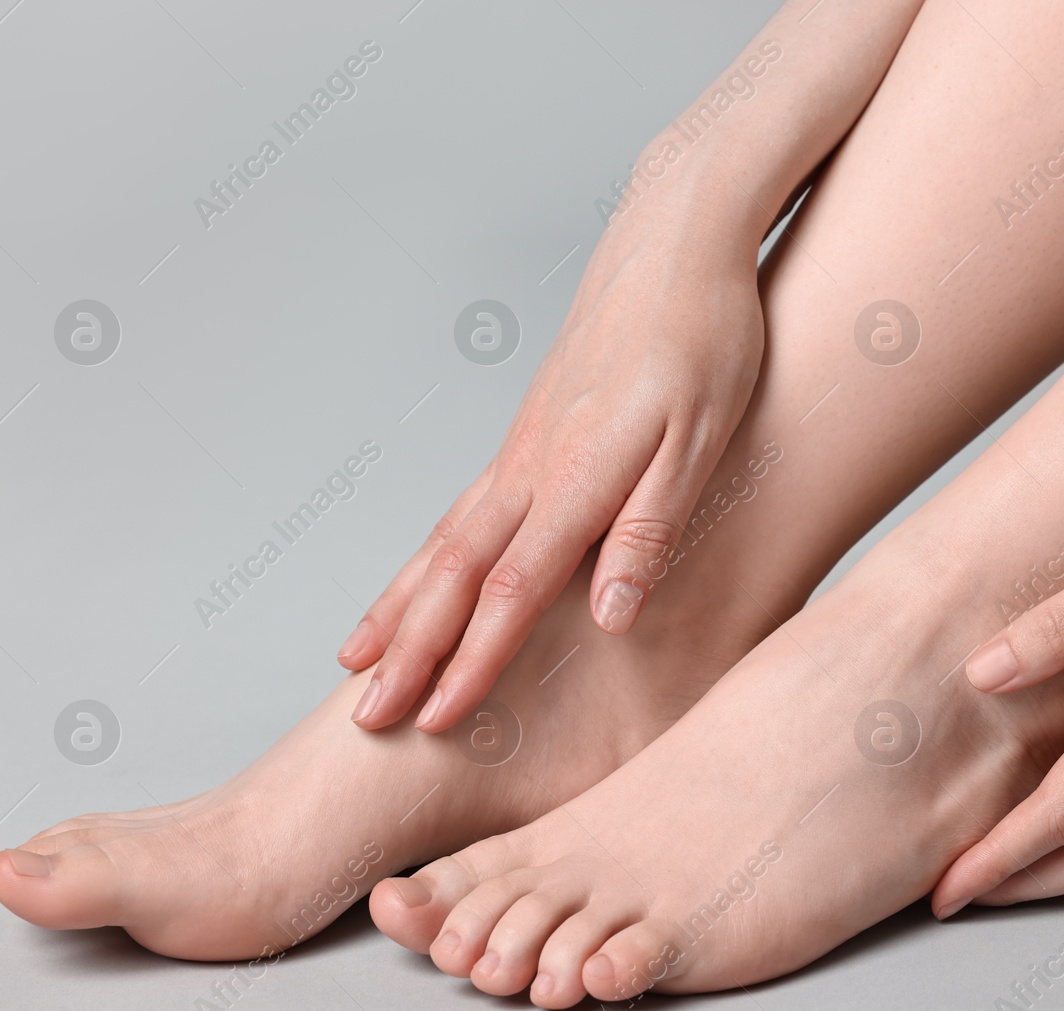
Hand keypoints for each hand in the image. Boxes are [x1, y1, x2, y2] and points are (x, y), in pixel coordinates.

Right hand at [339, 201, 765, 732]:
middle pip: (454, 573)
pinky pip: (461, 505)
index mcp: (575, 477)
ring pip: (444, 538)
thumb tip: (608, 618)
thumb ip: (650, 530)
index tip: (432, 720)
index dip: (473, 662)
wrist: (675, 238)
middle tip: (364, 714)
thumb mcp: (702, 440)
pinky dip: (427, 553)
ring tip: (356, 655)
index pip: (511, 592)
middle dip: (409, 650)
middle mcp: (532, 465)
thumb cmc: (706, 335)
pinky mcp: (532, 429)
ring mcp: (524, 445)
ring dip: (400, 604)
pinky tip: (422, 573)